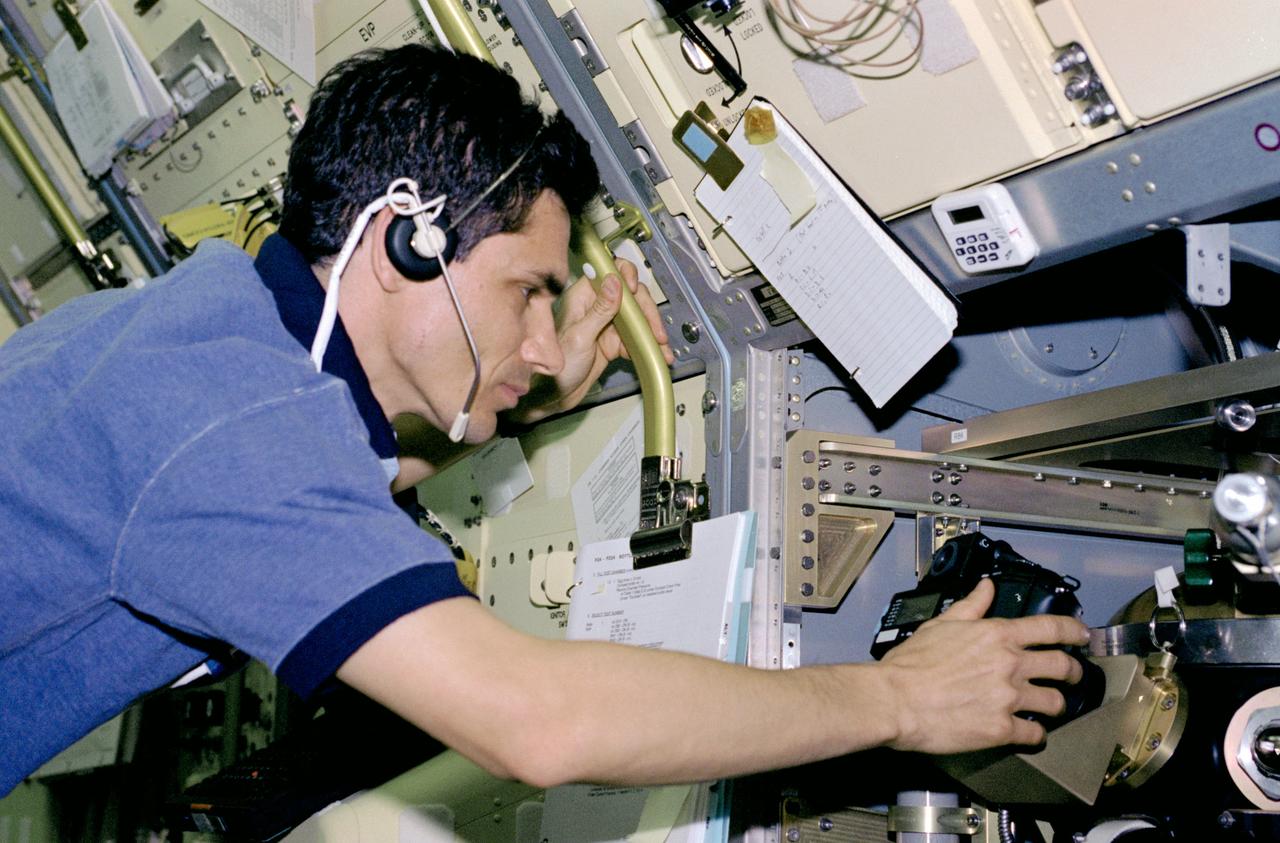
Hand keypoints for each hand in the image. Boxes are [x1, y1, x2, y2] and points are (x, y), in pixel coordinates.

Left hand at [512, 258, 672, 423]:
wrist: (554, 395)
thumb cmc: (556, 366)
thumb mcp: (580, 336)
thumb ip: (600, 310)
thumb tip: (614, 282)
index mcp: (582, 297)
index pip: (609, 272)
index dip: (625, 276)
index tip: (634, 291)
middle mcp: (596, 306)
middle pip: (630, 296)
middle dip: (646, 312)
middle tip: (655, 330)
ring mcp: (606, 324)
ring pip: (637, 318)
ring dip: (651, 331)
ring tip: (661, 347)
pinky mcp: (613, 341)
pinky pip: (636, 338)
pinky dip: (647, 345)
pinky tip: (655, 354)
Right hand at [879, 578, 1090, 753]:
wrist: (895, 699)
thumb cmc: (910, 664)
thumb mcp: (941, 625)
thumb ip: (970, 607)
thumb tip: (985, 588)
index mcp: (997, 636)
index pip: (1050, 628)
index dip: (1073, 631)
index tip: (1082, 635)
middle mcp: (1010, 665)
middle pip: (1062, 666)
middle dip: (1073, 672)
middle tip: (1071, 676)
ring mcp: (1009, 698)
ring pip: (1055, 703)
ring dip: (1055, 705)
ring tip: (1049, 708)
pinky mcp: (1002, 729)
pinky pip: (1035, 734)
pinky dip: (1035, 735)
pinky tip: (1029, 733)